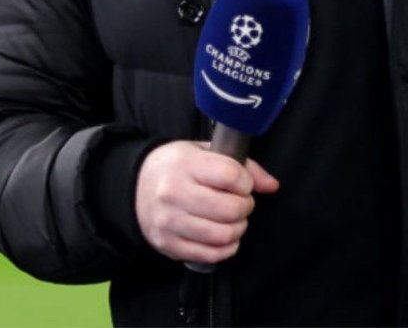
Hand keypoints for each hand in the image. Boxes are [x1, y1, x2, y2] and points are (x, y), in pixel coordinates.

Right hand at [135, 140, 278, 264]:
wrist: (136, 185)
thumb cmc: (179, 166)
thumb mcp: (208, 152)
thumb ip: (244, 167)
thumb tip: (271, 186)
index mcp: (186, 165)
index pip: (232, 177)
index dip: (246, 182)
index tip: (242, 183)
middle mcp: (173, 194)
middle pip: (230, 210)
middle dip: (245, 207)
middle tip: (240, 202)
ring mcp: (168, 222)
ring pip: (222, 235)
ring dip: (238, 229)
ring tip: (233, 219)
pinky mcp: (167, 245)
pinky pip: (209, 255)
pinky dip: (226, 248)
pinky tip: (224, 236)